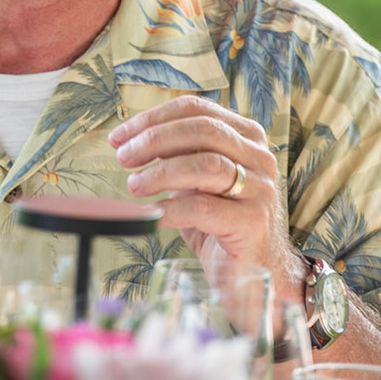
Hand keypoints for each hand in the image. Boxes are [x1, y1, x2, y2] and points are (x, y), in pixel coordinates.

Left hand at [109, 95, 300, 295]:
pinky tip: (152, 215)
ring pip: (206, 164)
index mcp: (245, 136)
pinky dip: (170, 209)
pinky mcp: (253, 222)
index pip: (196, 110)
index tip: (120, 136)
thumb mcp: (198, 180)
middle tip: (124, 157)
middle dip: (155, 140)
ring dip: (161, 172)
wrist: (256, 269)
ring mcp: (260, 188)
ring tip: (135, 185)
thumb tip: (131, 141)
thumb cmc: (220, 221)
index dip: (153, 119)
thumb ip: (177, 156)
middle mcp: (258, 156)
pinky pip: (203, 207)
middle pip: (203, 130)